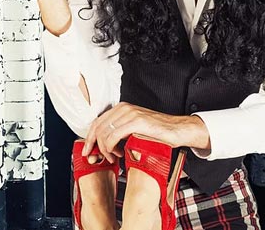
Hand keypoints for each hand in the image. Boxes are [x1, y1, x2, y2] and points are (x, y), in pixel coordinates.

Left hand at [82, 102, 210, 162]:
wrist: (176, 129)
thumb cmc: (157, 132)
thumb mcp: (134, 128)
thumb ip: (119, 130)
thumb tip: (101, 143)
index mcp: (122, 108)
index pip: (97, 122)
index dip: (89, 138)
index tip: (87, 150)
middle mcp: (124, 108)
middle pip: (97, 127)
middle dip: (93, 145)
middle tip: (97, 157)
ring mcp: (130, 113)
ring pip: (104, 133)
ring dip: (105, 149)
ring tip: (114, 156)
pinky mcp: (136, 122)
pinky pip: (113, 136)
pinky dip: (112, 148)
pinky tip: (120, 153)